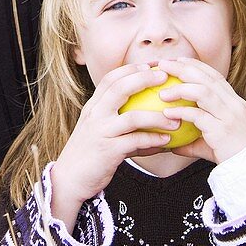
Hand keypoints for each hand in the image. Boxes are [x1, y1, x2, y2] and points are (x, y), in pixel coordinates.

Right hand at [50, 64, 174, 231]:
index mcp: (93, 107)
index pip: (110, 79)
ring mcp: (101, 132)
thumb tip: (151, 122)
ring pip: (133, 117)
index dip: (130, 69)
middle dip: (144, 79)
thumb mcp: (99, 132)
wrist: (69, 180)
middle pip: (120, 88)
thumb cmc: (89, 155)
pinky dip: (153, 140)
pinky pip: (136, 142)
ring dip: (158, 116)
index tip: (149, 65)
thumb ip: (120, 123)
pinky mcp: (108, 151)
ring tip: (176, 118)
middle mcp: (95, 115)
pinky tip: (167, 141)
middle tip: (164, 77)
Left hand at [154, 56, 245, 164]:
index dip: (196, 65)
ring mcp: (229, 116)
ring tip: (162, 93)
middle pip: (206, 78)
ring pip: (203, 92)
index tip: (178, 60)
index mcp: (234, 102)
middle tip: (162, 66)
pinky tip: (167, 114)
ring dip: (180, 89)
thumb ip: (193, 139)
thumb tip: (172, 143)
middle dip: (182, 69)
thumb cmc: (232, 155)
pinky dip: (181, 112)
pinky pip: (199, 116)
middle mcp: (233, 105)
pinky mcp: (222, 130)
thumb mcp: (213, 141)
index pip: (214, 75)